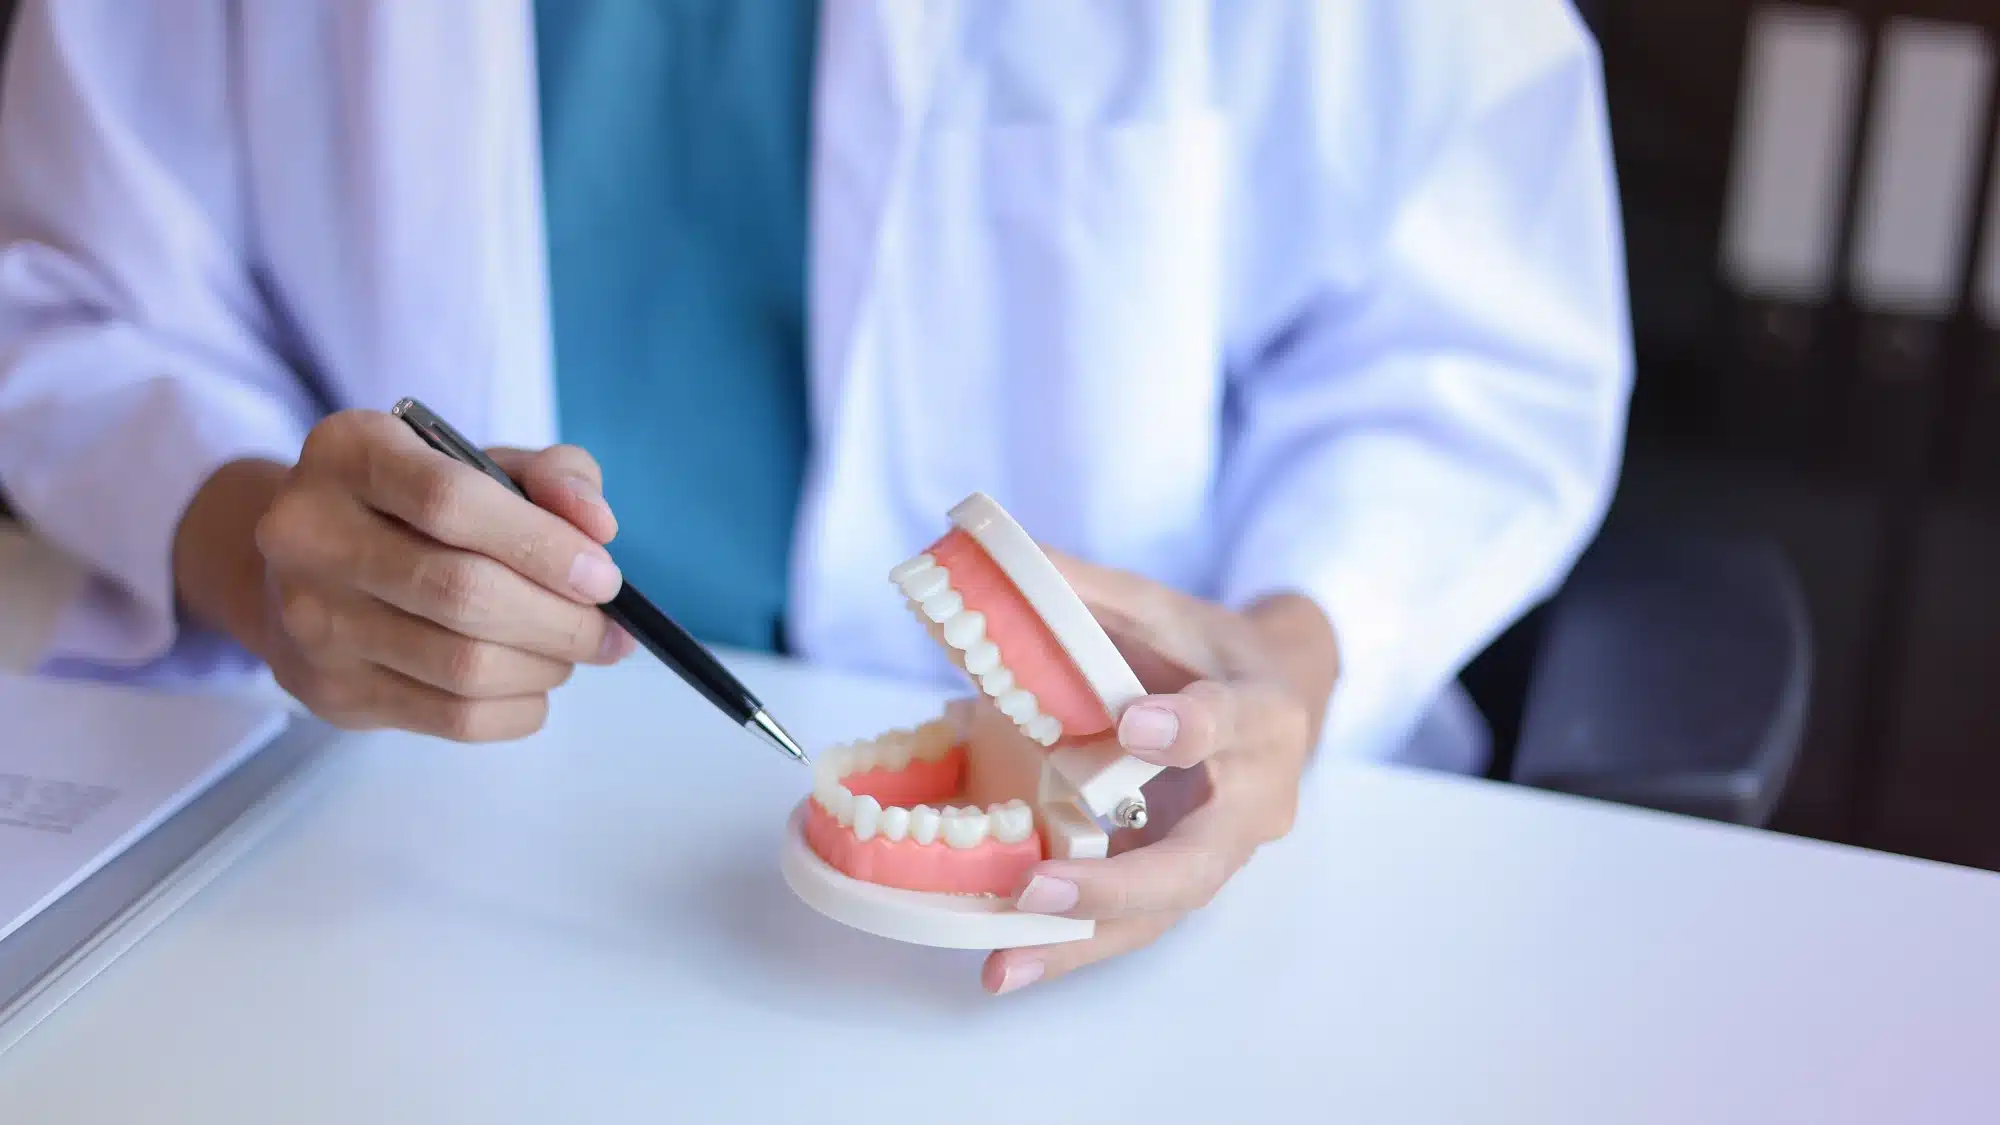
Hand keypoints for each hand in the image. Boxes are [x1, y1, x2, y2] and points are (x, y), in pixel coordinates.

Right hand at [173, 409, 634, 740]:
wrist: (304, 565)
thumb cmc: (415, 506)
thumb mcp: (481, 462)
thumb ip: (554, 476)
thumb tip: (598, 528)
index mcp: (350, 453)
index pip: (453, 501)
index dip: (544, 545)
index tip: (603, 577)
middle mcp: (309, 533)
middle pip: (464, 593)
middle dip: (561, 621)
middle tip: (607, 631)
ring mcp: (312, 619)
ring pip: (464, 667)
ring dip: (545, 666)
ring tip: (569, 651)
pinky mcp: (329, 689)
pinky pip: (453, 718)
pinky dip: (518, 708)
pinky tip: (532, 684)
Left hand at [980, 553, 1338, 993]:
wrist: (1276, 694)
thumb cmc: (1209, 649)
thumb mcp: (1162, 606)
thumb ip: (1087, 589)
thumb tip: (995, 554)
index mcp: (1262, 712)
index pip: (1233, 722)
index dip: (1188, 728)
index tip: (1135, 726)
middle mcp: (1257, 797)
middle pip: (1200, 858)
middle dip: (1120, 882)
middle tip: (1040, 888)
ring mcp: (1224, 852)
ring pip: (1164, 910)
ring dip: (1083, 938)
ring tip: (1005, 962)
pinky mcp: (1187, 879)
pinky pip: (1137, 924)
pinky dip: (1075, 946)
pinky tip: (1008, 964)